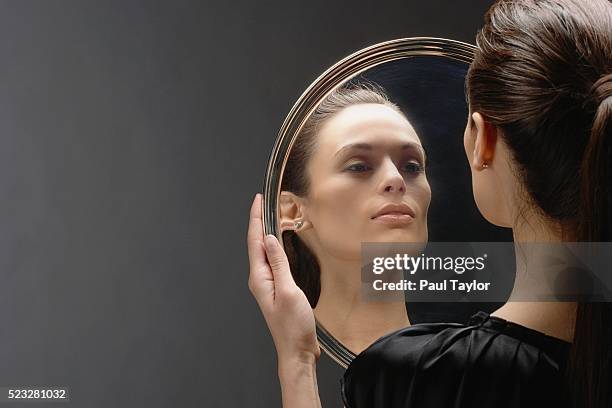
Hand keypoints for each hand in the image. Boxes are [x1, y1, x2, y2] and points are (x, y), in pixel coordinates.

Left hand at [247, 193, 319, 364]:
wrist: (297, 351)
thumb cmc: (293, 326)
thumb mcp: (289, 291)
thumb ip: (279, 264)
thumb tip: (268, 239)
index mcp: (259, 278)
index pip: (254, 241)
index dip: (256, 219)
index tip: (258, 200)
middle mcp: (260, 280)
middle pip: (255, 244)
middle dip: (258, 221)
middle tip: (262, 202)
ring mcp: (268, 285)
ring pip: (263, 252)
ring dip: (264, 233)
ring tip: (269, 216)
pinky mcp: (277, 289)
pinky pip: (272, 261)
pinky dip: (274, 247)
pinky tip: (279, 244)